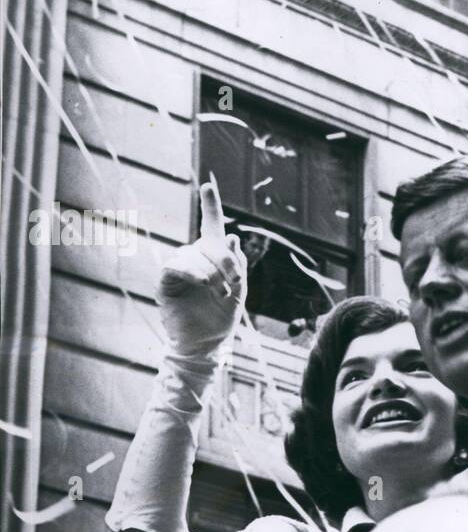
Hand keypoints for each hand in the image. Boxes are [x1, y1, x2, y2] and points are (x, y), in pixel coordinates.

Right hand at [158, 180, 246, 358]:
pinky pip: (175, 266)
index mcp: (212, 258)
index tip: (208, 186)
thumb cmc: (221, 318)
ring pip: (193, 254)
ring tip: (220, 292)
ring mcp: (178, 269)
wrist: (205, 345)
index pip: (210, 227)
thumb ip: (236, 264)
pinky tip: (203, 282)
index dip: (210, 207)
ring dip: (212, 272)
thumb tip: (231, 237)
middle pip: (208, 243)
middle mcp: (193, 258)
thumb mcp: (238, 290)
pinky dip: (192, 271)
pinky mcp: (165, 282)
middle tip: (235, 282)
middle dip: (226, 260)